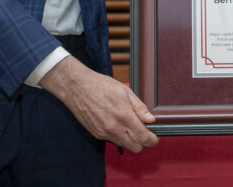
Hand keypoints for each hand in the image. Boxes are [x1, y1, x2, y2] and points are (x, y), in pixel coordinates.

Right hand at [39, 55, 158, 151]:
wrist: (77, 88)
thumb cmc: (100, 86)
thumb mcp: (125, 91)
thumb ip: (139, 107)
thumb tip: (150, 119)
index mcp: (124, 116)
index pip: (143, 138)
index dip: (152, 140)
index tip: (155, 138)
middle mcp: (114, 128)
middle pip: (136, 147)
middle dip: (142, 141)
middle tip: (142, 129)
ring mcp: (104, 133)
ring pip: (124, 145)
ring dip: (129, 138)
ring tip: (127, 123)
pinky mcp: (96, 134)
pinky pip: (112, 140)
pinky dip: (117, 135)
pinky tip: (115, 122)